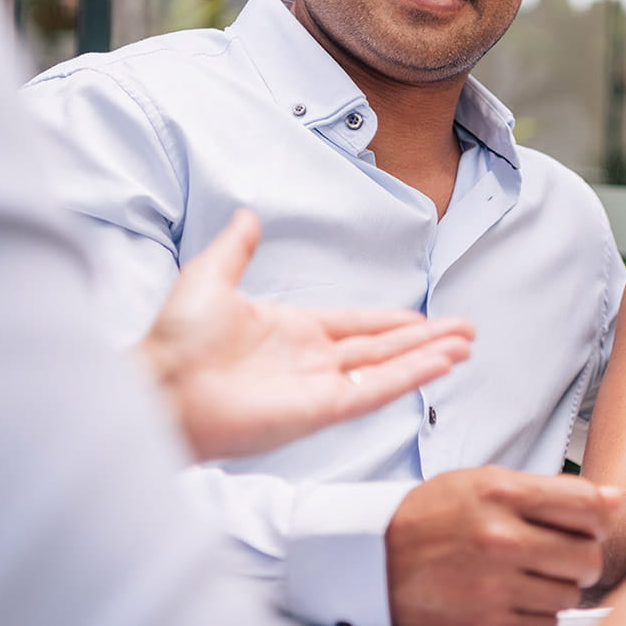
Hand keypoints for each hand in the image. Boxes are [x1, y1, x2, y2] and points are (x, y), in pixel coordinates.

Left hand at [138, 209, 473, 459]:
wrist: (160, 385)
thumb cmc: (174, 341)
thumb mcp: (210, 276)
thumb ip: (236, 248)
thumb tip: (247, 217)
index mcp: (291, 332)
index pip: (356, 326)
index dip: (391, 323)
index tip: (423, 318)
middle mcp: (311, 361)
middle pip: (383, 349)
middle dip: (426, 339)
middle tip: (465, 331)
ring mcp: (319, 387)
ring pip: (388, 369)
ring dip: (428, 356)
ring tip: (466, 345)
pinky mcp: (321, 409)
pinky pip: (375, 390)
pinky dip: (410, 376)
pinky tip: (440, 362)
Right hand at [385, 467, 617, 625]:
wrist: (373, 558)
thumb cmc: (429, 516)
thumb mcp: (483, 482)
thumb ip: (549, 490)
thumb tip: (612, 499)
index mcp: (502, 494)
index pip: (588, 506)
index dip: (598, 516)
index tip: (589, 522)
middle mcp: (501, 538)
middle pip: (588, 556)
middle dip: (582, 555)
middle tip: (559, 552)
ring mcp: (495, 584)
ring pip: (570, 594)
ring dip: (558, 586)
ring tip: (529, 574)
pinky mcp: (487, 624)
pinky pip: (546, 625)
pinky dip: (538, 615)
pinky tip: (515, 597)